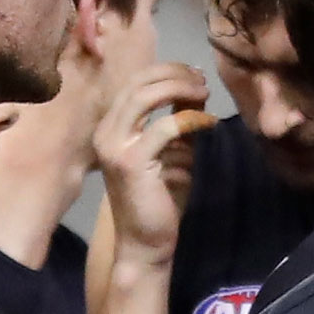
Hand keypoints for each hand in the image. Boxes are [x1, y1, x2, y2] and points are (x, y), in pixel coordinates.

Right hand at [93, 64, 212, 259]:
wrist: (145, 242)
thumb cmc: (158, 200)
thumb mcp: (171, 151)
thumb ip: (178, 120)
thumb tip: (195, 89)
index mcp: (110, 127)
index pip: (135, 83)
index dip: (166, 71)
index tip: (194, 74)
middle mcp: (105, 132)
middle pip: (138, 83)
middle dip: (174, 73)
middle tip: (202, 79)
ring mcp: (114, 146)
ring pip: (146, 97)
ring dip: (179, 88)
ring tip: (204, 91)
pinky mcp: (131, 162)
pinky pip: (164, 127)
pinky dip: (190, 119)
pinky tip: (208, 123)